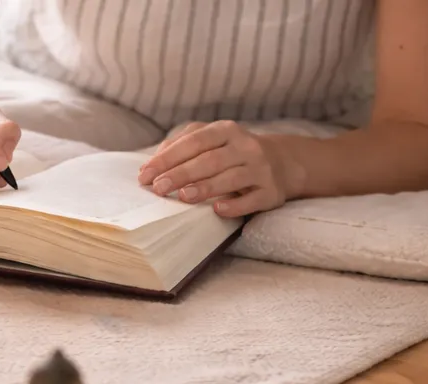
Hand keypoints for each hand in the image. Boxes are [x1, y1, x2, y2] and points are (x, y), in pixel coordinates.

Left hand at [138, 121, 302, 217]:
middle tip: (158, 188)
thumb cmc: (232, 153)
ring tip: (183, 197)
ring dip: (205, 188)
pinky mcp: (270, 192)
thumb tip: (153, 163)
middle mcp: (245, 147)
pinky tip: (217, 209)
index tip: (145, 174)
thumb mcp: (211, 140)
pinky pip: (252, 199)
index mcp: (226, 130)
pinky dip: (235, 205)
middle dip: (181, 174)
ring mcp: (260, 169)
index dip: (168, 158)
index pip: (194, 142)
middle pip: (210, 160)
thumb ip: (182, 145)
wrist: (281, 163)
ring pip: (231, 178)